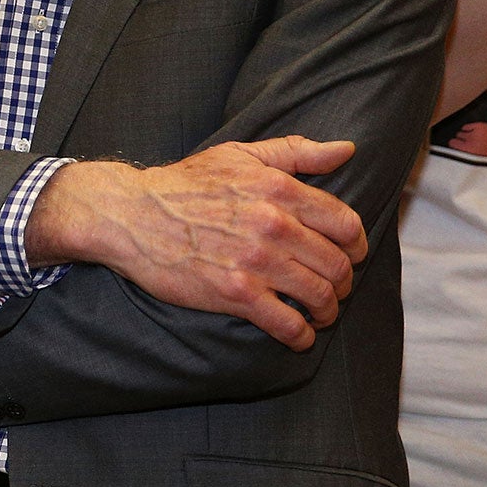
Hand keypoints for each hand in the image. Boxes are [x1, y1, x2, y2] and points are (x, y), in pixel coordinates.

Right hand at [30, 136, 365, 350]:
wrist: (131, 215)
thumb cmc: (183, 184)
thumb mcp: (238, 155)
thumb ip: (296, 151)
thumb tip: (347, 150)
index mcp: (279, 188)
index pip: (346, 225)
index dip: (355, 246)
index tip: (348, 256)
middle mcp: (274, 224)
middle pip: (338, 265)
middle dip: (342, 283)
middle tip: (332, 289)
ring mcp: (256, 261)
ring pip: (320, 296)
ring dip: (326, 311)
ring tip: (317, 313)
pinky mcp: (236, 293)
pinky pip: (289, 324)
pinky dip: (301, 336)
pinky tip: (298, 335)